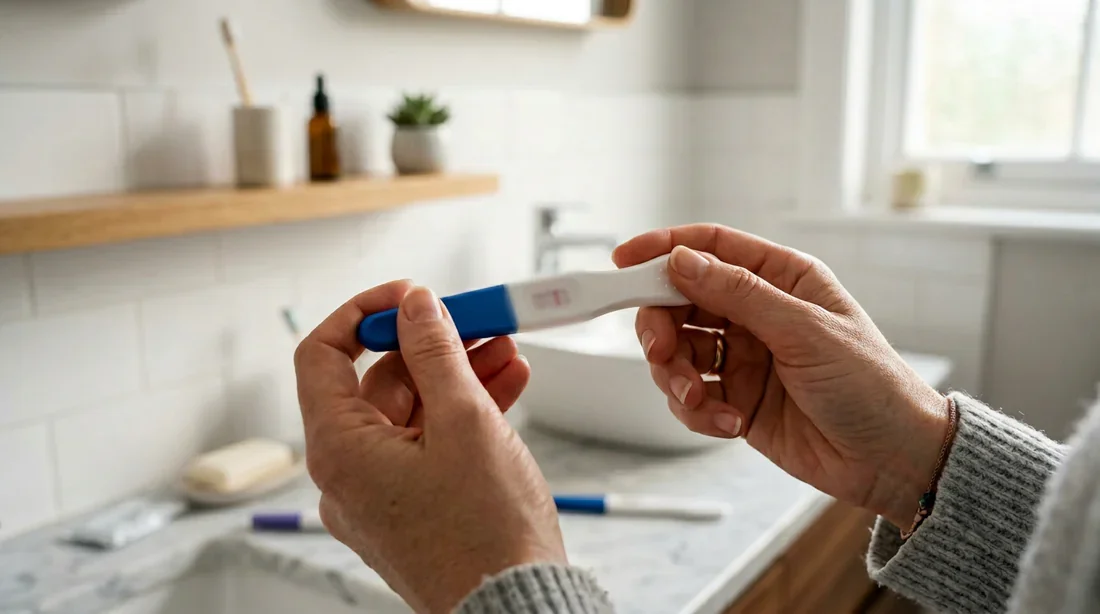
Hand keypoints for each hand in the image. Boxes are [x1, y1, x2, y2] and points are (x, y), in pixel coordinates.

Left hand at [294, 281, 565, 612]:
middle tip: (479, 320)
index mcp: (340, 452)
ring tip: (507, 351)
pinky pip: (426, 445)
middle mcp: (348, 475)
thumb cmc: (487, 535)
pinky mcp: (412, 508)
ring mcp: (380, 495)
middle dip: (432, 346)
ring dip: (456, 376)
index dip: (363, 315)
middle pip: (378, 384)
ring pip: (411, 413)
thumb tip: (415, 306)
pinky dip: (461, 414)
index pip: (322, 357)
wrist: (515, 609)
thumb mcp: (466, 422)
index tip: (408, 296)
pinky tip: (505, 387)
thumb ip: (436, 353)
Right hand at [613, 225, 949, 527]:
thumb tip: (681, 260)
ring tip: (700, 399)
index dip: (663, 250)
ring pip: (678, 353)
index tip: (623, 262)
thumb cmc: (870, 385)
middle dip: (661, 328)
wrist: (892, 461)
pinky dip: (697, 411)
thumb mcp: (804, 331)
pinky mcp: (737, 400)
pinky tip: (727, 424)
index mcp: (781, 280)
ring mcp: (745, 358)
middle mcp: (758, 314)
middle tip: (660, 352)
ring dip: (676, 377)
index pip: (710, 249)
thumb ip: (738, 294)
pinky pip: (692, 397)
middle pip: (681, 303)